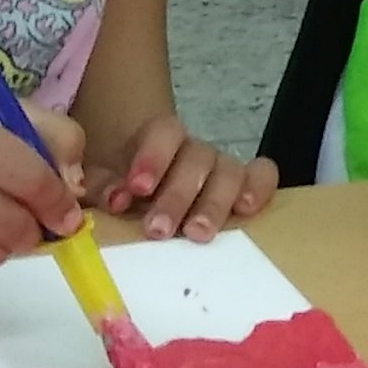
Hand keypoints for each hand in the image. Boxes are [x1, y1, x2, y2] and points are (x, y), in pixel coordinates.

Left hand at [92, 113, 279, 242]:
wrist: (144, 197)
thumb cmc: (123, 188)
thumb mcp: (104, 183)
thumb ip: (104, 187)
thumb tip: (116, 198)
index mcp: (159, 140)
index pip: (164, 133)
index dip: (153, 157)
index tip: (136, 189)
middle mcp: (195, 152)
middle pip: (196, 159)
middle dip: (177, 195)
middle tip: (158, 229)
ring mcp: (222, 169)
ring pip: (229, 172)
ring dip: (214, 204)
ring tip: (197, 234)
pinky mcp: (244, 188)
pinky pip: (262, 176)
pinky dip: (259, 188)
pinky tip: (246, 209)